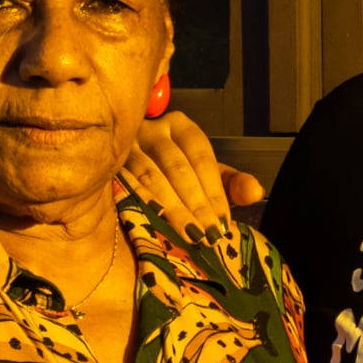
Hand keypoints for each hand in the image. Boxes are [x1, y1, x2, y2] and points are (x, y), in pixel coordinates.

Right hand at [125, 114, 263, 228]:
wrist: (129, 169)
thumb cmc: (176, 174)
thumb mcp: (206, 176)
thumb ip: (232, 184)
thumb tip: (255, 193)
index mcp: (180, 127)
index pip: (201, 156)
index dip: (214, 191)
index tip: (222, 222)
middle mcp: (152, 129)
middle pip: (177, 165)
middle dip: (195, 203)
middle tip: (207, 235)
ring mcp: (126, 144)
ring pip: (150, 175)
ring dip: (171, 207)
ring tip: (188, 235)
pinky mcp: (106, 163)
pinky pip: (124, 183)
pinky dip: (140, 203)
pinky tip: (153, 221)